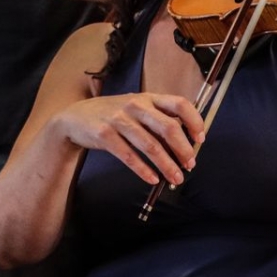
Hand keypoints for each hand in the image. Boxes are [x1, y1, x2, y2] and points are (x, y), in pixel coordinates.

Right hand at [53, 92, 206, 186]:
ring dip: (166, 165)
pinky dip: (143, 170)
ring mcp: (119, 120)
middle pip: (168, 127)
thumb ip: (159, 120)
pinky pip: (128, 156)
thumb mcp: (137, 109)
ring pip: (150, 145)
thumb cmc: (114, 115)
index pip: (179, 103)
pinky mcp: (105, 135)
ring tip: (176, 178)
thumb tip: (185, 143)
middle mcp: (136, 105)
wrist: (75, 117)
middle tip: (190, 164)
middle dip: (183, 149)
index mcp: (148, 97)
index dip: (194, 121)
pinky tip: (152, 179)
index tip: (200, 138)